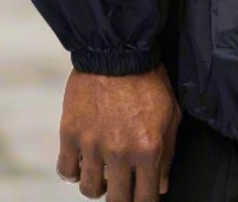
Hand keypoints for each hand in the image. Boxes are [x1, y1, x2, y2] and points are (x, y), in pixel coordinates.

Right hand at [57, 65, 181, 200]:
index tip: (144, 197)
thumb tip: (162, 185)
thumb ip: (168, 154)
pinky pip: (66, 170)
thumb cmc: (148, 79)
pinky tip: (83, 162)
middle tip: (123, 189)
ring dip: (98, 186)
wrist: (117, 49)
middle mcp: (119, 153)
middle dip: (123, 199)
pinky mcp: (70, 134)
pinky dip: (74, 171)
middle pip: (117, 200)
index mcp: (148, 149)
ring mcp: (92, 145)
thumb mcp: (171, 114)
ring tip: (104, 173)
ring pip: (90, 189)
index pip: (146, 198)